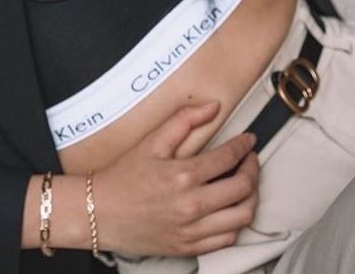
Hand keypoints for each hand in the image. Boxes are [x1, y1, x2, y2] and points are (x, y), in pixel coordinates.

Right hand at [92, 101, 260, 256]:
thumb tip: (213, 107)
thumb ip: (184, 120)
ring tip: (247, 184)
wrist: (100, 213)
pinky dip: (237, 223)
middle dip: (253, 170)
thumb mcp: (151, 142)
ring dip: (251, 198)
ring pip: (242, 217)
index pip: (228, 158)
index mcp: (183, 175)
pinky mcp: (189, 247)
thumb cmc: (123, 177)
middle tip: (250, 160)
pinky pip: (227, 239)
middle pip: (243, 189)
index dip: (244, 146)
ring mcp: (192, 230)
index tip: (249, 140)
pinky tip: (231, 209)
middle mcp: (192, 205)